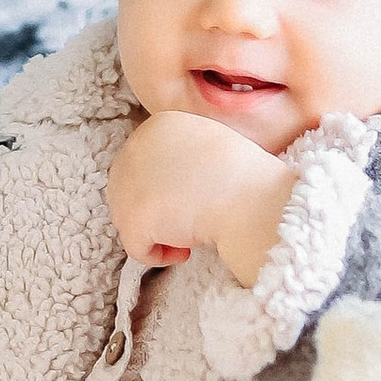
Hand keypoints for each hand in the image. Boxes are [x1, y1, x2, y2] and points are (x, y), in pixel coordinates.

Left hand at [108, 109, 298, 284]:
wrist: (252, 198)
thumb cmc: (246, 180)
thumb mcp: (210, 148)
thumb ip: (182, 157)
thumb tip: (166, 186)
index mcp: (158, 124)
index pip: (144, 164)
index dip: (166, 190)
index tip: (195, 201)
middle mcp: (135, 146)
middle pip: (128, 190)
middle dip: (157, 212)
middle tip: (190, 223)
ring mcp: (130, 181)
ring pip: (129, 219)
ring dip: (159, 233)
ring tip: (191, 236)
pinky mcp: (132, 216)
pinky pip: (136, 247)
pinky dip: (159, 256)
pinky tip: (186, 250)